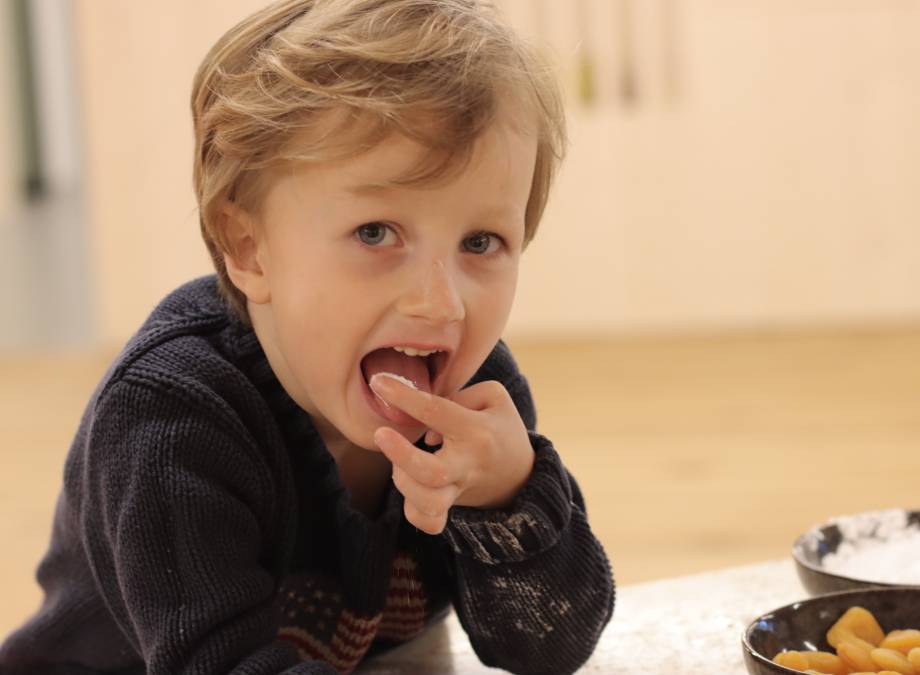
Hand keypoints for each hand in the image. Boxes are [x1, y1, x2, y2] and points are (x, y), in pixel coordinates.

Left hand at [368, 374, 534, 534]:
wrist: (521, 474)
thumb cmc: (500, 427)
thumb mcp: (493, 397)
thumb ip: (459, 394)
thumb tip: (421, 414)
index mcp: (478, 431)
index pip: (436, 411)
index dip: (403, 396)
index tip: (378, 383)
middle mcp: (468, 463)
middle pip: (431, 472)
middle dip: (401, 455)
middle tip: (380, 434)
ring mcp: (459, 489)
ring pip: (428, 502)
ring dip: (404, 483)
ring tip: (400, 463)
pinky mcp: (452, 506)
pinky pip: (429, 522)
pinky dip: (414, 512)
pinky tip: (409, 488)